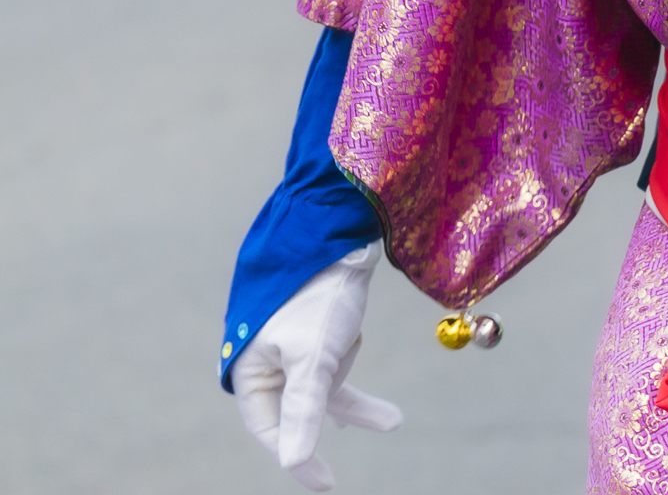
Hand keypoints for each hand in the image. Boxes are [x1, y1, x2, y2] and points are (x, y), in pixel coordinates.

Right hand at [231, 246, 401, 489]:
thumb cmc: (318, 294)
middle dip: (337, 409)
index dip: (296, 456)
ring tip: (385, 405)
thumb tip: (294, 462)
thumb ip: (305, 409)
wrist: (340, 231)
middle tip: (382, 426)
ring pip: (323, 390)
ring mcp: (289, 348)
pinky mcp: (316, 334)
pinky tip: (384, 415)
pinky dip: (354, 383)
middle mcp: (264, 361)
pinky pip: (334, 371)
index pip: (269, 428)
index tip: (328, 484)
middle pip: (299, 410)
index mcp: (248, 369)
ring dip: (352, 394)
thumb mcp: (315, 357)